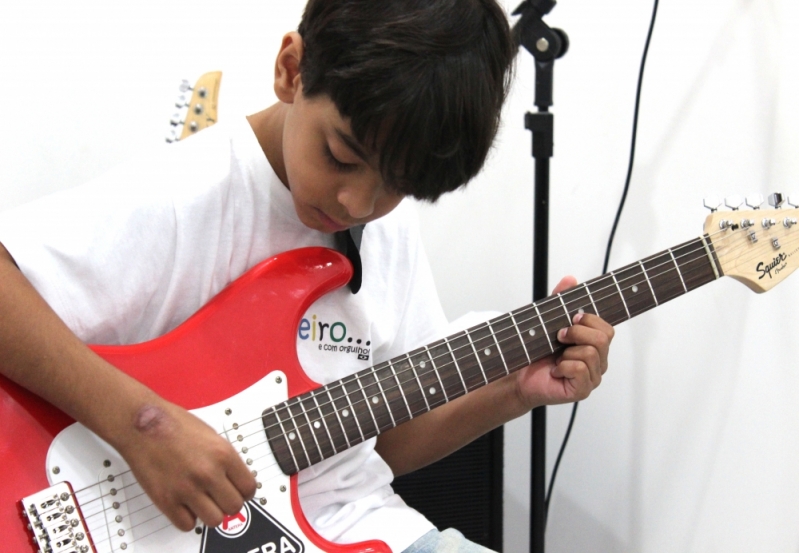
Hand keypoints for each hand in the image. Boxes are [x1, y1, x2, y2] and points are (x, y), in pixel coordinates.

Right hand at [115, 399, 256, 530]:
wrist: (141, 424)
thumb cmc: (173, 424)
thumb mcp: (211, 435)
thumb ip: (225, 460)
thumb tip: (235, 479)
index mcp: (223, 454)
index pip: (249, 488)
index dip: (244, 491)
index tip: (237, 490)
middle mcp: (208, 473)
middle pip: (234, 507)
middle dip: (228, 503)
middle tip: (219, 496)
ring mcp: (187, 489)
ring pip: (214, 520)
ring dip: (210, 513)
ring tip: (202, 501)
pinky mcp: (166, 500)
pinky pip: (187, 524)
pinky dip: (187, 518)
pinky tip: (184, 503)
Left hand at [513, 276, 613, 409]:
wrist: (520, 376)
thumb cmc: (537, 352)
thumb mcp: (548, 322)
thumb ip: (560, 301)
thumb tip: (570, 279)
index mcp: (594, 346)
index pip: (607, 329)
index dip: (590, 320)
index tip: (571, 319)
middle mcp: (598, 362)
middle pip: (602, 339)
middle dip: (577, 333)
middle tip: (559, 337)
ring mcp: (592, 378)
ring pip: (590, 354)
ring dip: (567, 352)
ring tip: (556, 357)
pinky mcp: (582, 390)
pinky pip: (581, 370)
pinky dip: (564, 366)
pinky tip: (555, 370)